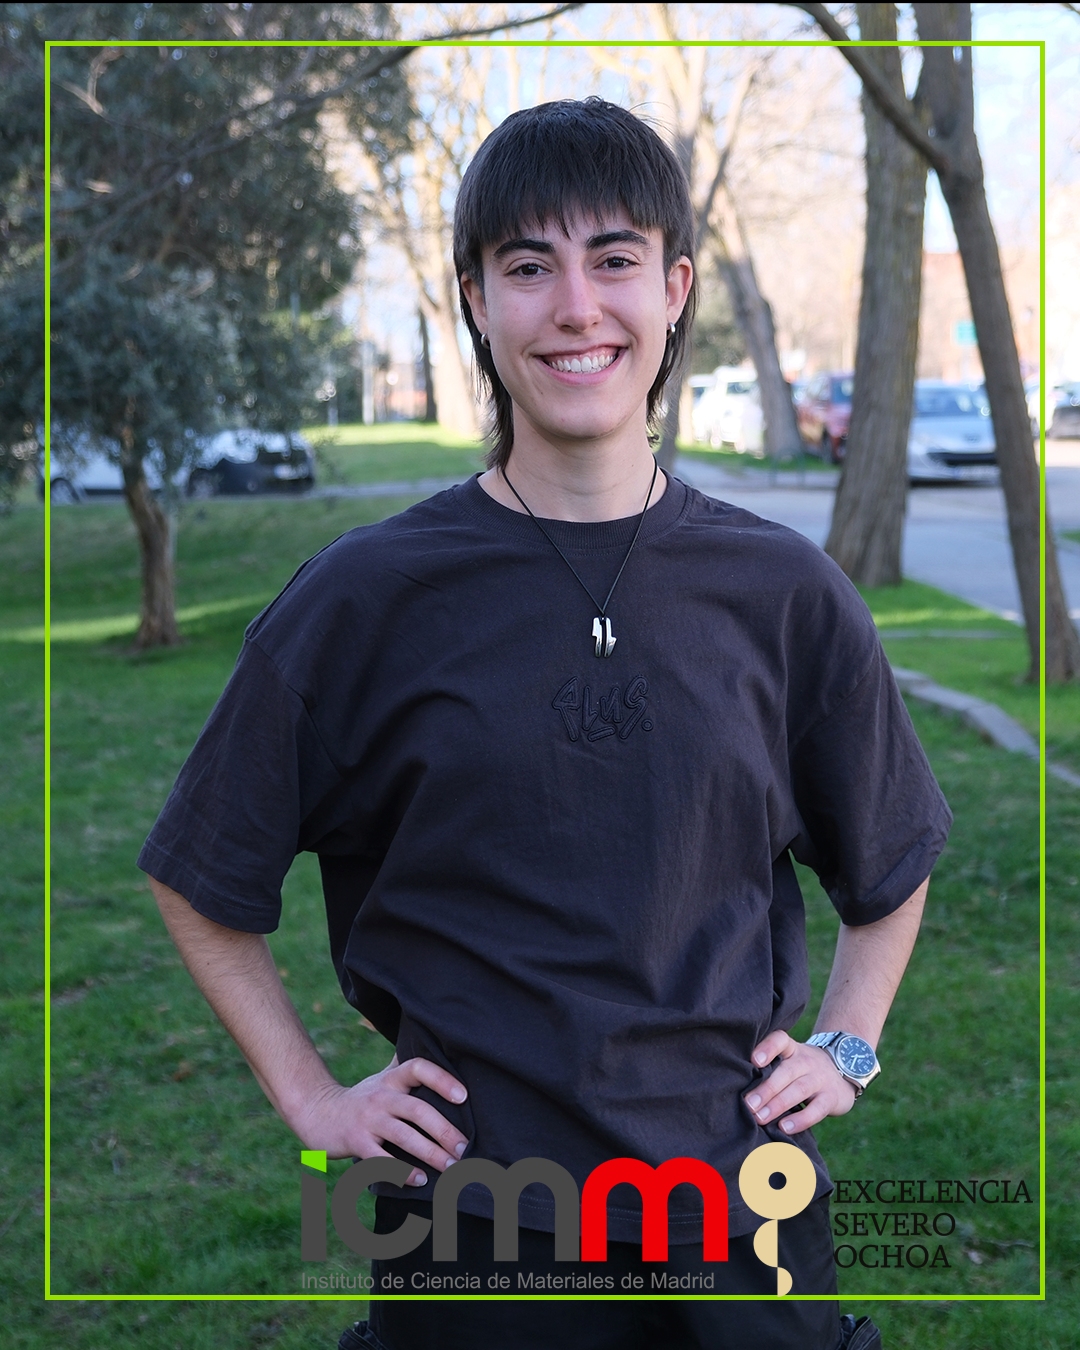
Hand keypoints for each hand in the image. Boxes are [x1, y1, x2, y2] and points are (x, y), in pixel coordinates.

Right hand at [291, 1054, 469, 1185]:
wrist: (317, 1112)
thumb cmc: (362, 1098)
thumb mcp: (383, 1077)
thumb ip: (407, 1067)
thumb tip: (437, 1047)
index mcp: (391, 1079)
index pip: (418, 1068)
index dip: (442, 1079)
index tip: (463, 1096)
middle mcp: (381, 1096)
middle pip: (417, 1109)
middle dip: (444, 1130)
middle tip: (465, 1147)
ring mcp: (368, 1120)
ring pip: (404, 1136)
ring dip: (430, 1153)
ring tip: (452, 1166)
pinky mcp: (356, 1143)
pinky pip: (382, 1160)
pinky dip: (402, 1172)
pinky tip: (420, 1181)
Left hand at [743, 1030, 855, 1135]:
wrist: (843, 1071)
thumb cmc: (801, 1070)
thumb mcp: (790, 1061)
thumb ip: (770, 1070)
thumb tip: (737, 1089)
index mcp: (792, 1049)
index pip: (780, 1040)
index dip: (768, 1048)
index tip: (753, 1061)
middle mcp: (806, 1061)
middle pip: (786, 1072)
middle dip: (766, 1089)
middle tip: (749, 1104)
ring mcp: (820, 1079)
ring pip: (799, 1090)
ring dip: (778, 1105)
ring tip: (761, 1118)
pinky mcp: (831, 1098)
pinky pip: (816, 1110)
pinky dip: (800, 1120)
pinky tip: (785, 1128)